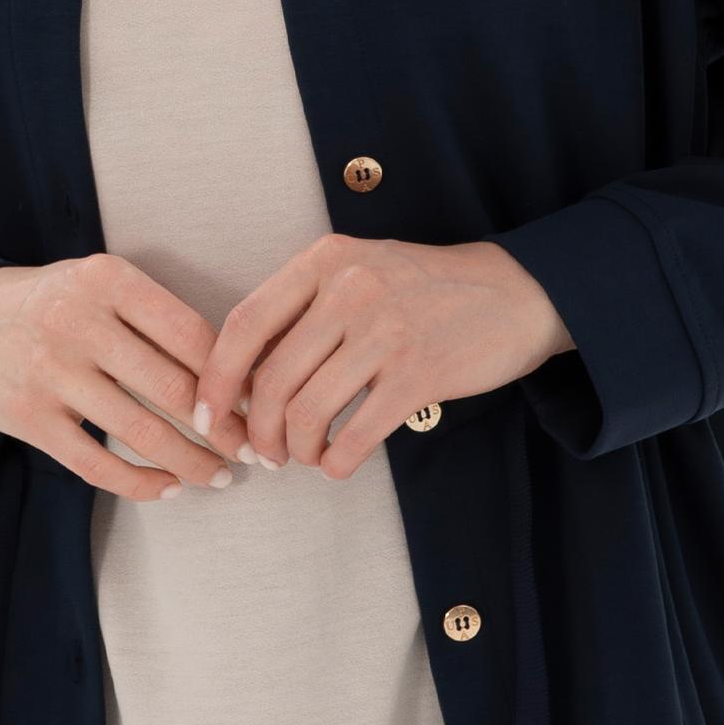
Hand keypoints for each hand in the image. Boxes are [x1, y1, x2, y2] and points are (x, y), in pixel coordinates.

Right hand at [0, 256, 251, 500]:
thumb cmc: (58, 304)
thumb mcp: (103, 284)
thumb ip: (158, 318)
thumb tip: (238, 376)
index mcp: (107, 279)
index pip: (189, 332)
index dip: (231, 375)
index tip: (256, 403)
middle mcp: (77, 321)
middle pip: (172, 386)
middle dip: (222, 428)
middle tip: (251, 450)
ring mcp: (50, 371)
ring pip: (140, 431)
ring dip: (191, 462)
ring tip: (220, 476)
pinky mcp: (29, 417)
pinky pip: (96, 464)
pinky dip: (140, 483)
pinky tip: (168, 488)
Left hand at [191, 234, 574, 478]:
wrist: (516, 292)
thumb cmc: (424, 291)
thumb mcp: (358, 272)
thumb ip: (303, 310)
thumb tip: (240, 377)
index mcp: (324, 260)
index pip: (244, 324)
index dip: (216, 377)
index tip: (208, 413)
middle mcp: (350, 289)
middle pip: (271, 378)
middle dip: (257, 430)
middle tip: (264, 453)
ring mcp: (386, 330)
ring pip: (307, 411)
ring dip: (296, 449)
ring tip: (305, 456)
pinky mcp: (420, 373)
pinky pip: (355, 434)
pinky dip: (336, 461)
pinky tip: (338, 464)